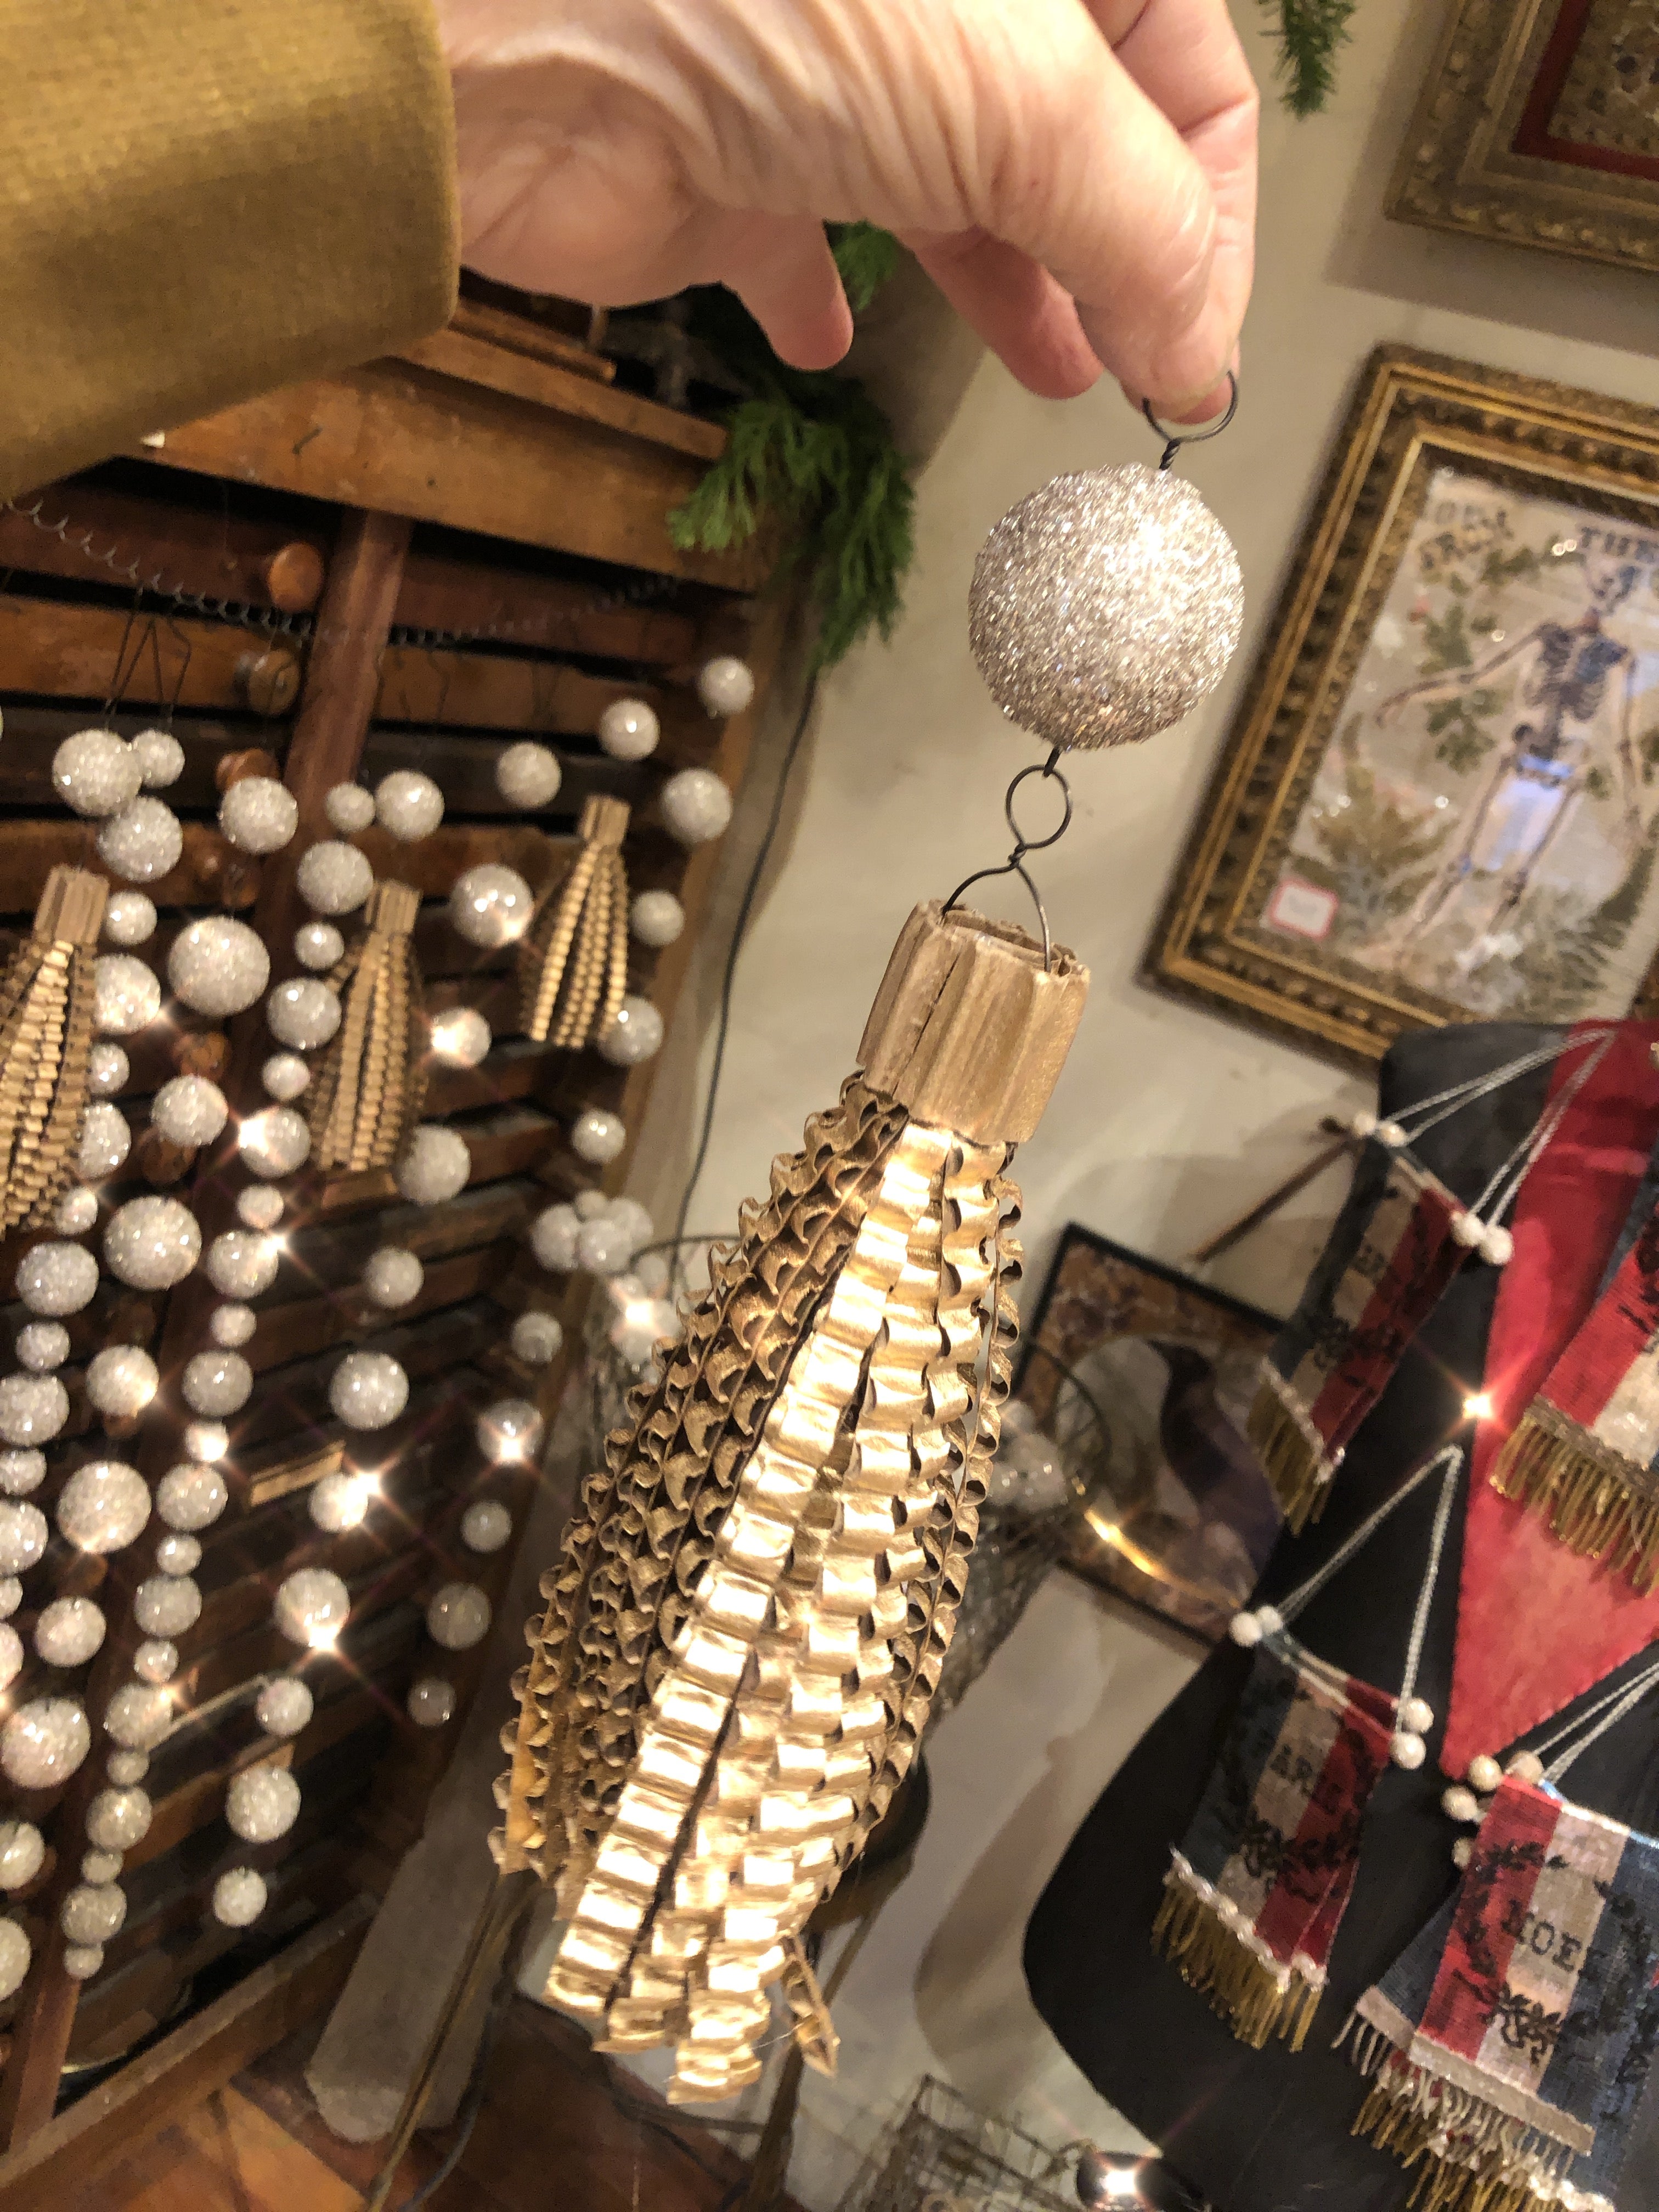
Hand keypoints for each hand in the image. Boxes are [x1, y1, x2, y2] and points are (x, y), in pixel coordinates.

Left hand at [435, 0, 1256, 413]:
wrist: (523, 34)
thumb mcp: (1022, 95)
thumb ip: (1137, 221)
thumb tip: (1201, 345)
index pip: (1178, 45)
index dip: (1213, 188)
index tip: (1206, 326)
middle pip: (1069, 120)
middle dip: (1116, 242)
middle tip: (1146, 361)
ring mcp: (819, 65)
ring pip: (948, 183)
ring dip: (1008, 285)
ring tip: (1058, 370)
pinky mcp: (717, 156)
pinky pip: (790, 232)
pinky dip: (819, 294)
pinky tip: (831, 338)